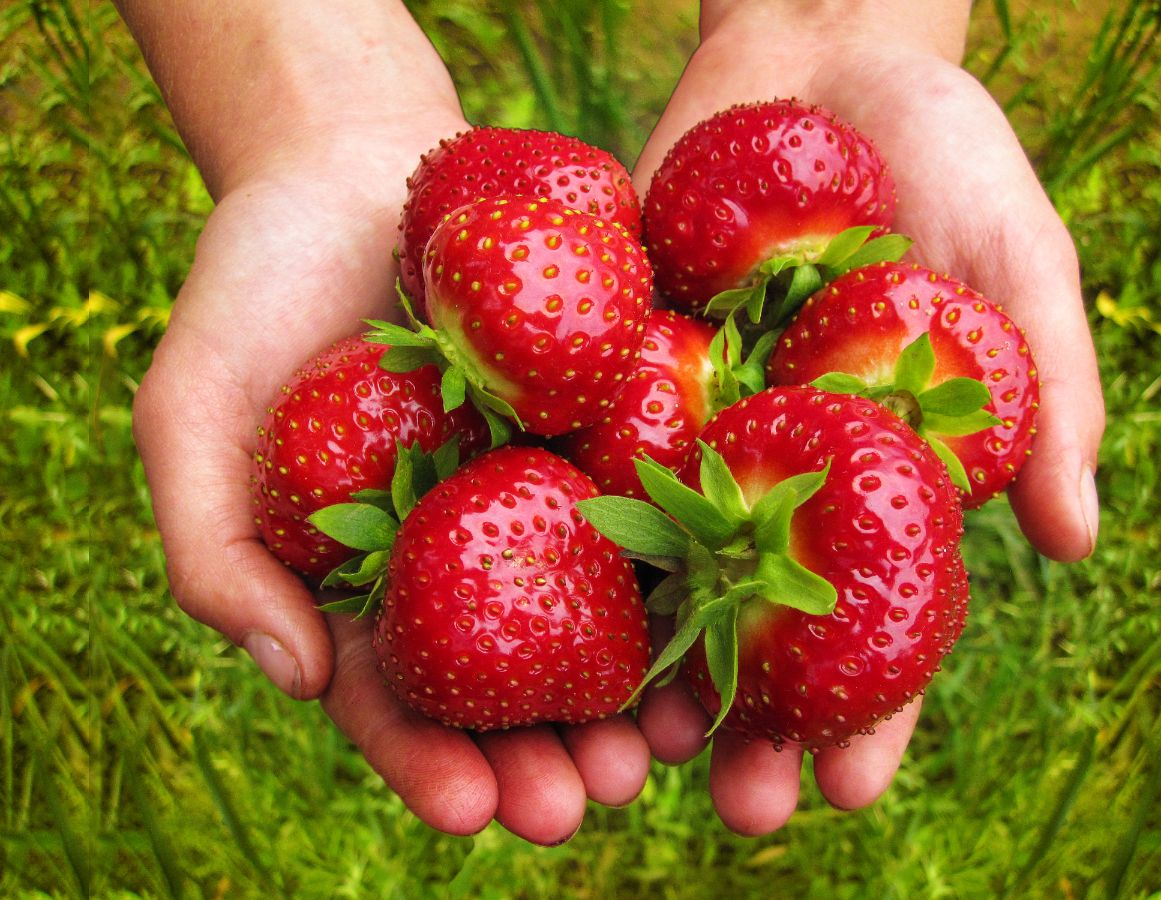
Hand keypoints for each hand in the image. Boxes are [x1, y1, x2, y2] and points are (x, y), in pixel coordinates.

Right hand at [122, 0, 655, 838]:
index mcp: (370, 576)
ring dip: (634, 687)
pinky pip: (652, 495)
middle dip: (549, 749)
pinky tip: (717, 611)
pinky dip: (685, 558)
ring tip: (666, 746)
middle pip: (513, 677)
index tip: (471, 810)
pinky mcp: (607, 418)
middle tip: (586, 799)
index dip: (430, 762)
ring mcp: (544, 488)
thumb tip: (297, 677)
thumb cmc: (253, 292)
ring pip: (596, 611)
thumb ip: (216, 552)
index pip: (399, 697)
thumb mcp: (192, 415)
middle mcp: (467, 550)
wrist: (350, 167)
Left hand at [629, 1, 1104, 833]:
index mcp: (881, 467)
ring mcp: (693, 418)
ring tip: (632, 744)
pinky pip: (592, 454)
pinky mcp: (620, 364)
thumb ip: (1044, 390)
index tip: (848, 789)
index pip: (884, 617)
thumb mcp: (1016, 257)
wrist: (815, 53)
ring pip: (662, 567)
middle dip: (748, 715)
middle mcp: (780, 462)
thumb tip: (1073, 538)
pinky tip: (540, 602)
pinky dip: (570, 527)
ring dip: (649, 659)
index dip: (872, 708)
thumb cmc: (942, 150)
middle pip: (760, 619)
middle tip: (726, 804)